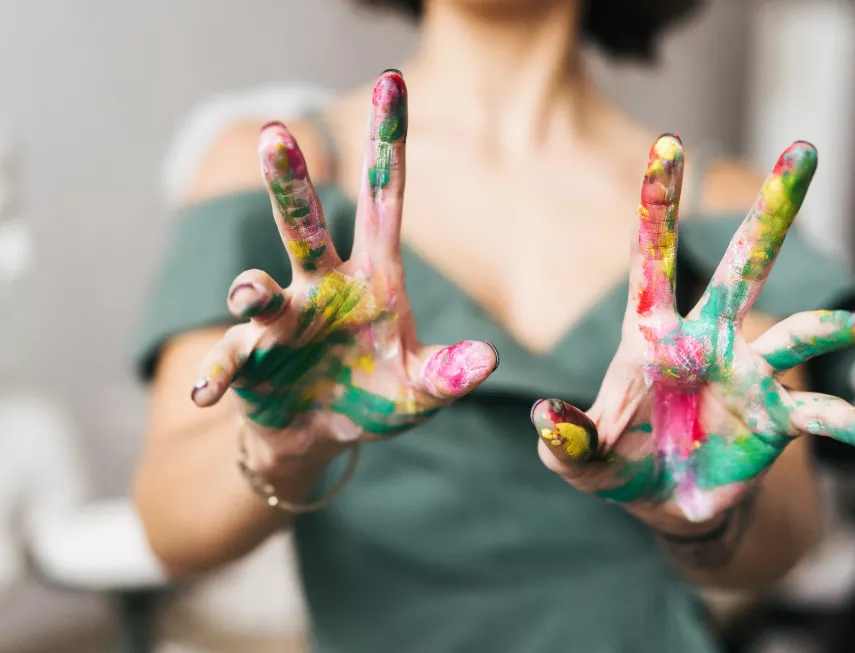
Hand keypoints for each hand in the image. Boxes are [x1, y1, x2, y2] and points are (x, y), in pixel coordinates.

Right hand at [191, 70, 497, 471]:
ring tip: (250, 294)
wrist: (320, 435)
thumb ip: (448, 375)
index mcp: (372, 278)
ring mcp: (282, 320)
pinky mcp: (248, 360)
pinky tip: (209, 392)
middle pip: (305, 226)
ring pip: (259, 288)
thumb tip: (489, 357)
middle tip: (277, 135)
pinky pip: (230, 359)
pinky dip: (219, 373)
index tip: (392, 82)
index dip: (387, 145)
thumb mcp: (420, 391)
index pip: (382, 201)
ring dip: (252, 287)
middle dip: (290, 184)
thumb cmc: (374, 396)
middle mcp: (321, 287)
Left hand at [532, 135, 854, 524]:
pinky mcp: (777, 417)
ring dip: (829, 327)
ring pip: (795, 333)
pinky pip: (819, 414)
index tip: (667, 143)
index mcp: (654, 336)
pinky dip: (848, 424)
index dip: (658, 204)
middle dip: (772, 212)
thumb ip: (565, 442)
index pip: (652, 260)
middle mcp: (709, 340)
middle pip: (741, 266)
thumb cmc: (621, 465)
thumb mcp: (585, 460)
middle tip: (805, 150)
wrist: (671, 503)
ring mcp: (749, 373)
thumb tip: (545, 418)